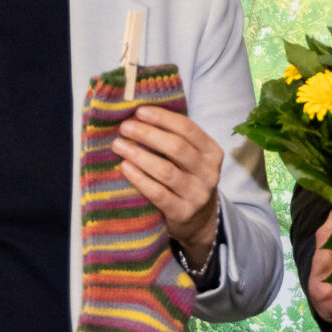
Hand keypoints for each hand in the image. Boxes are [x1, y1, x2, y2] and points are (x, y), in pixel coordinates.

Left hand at [116, 105, 221, 261]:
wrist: (199, 220)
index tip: (139, 111)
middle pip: (176, 147)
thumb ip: (174, 138)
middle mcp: (209, 173)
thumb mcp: (191, 157)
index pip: (188, 128)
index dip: (162, 118)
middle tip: (125, 127)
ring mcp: (197, 195)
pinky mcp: (182, 213)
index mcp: (212, 152)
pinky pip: (158, 193)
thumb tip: (139, 115)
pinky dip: (139, 178)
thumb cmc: (187, 178)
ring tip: (118, 145)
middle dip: (148, 134)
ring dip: (139, 155)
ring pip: (166, 170)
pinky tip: (125, 167)